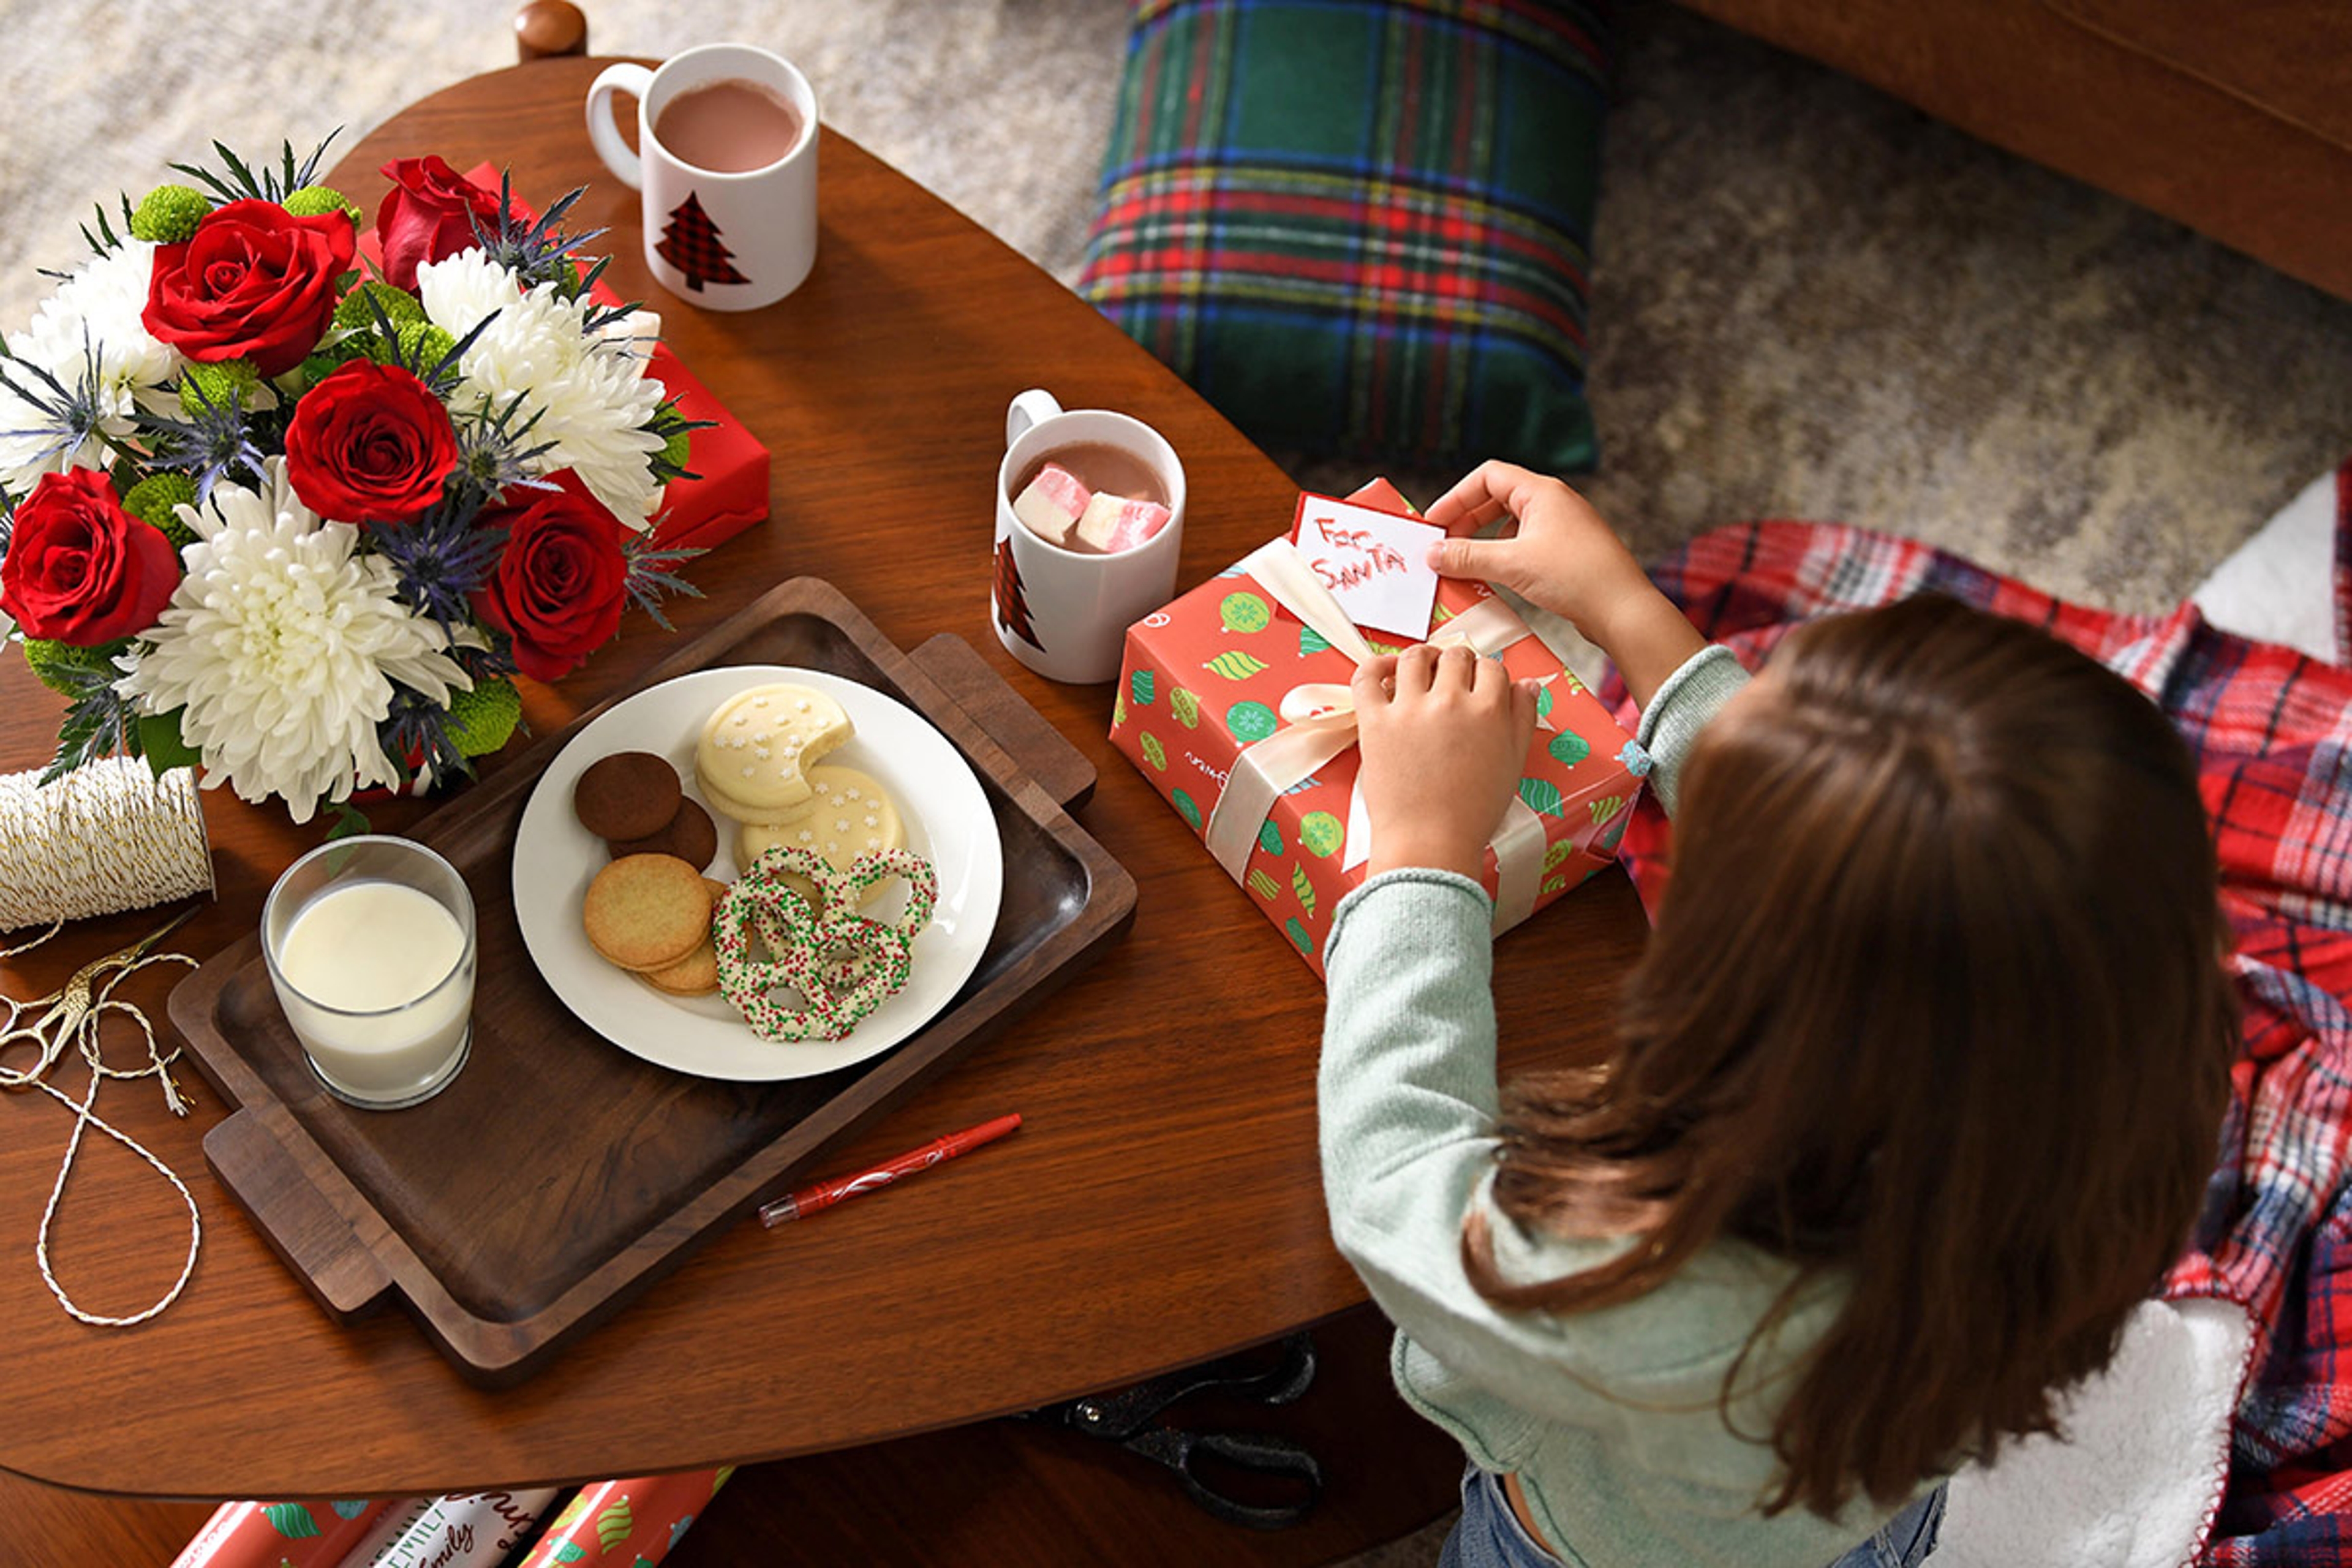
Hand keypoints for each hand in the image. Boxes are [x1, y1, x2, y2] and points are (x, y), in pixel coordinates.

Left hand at [1352, 643, 1537, 879]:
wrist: (1429, 844)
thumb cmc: (1473, 812)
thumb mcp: (1513, 764)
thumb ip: (1523, 718)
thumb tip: (1527, 683)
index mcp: (1489, 710)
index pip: (1491, 667)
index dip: (1486, 674)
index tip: (1478, 686)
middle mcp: (1450, 701)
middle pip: (1455, 657)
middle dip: (1457, 664)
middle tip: (1451, 681)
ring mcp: (1409, 709)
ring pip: (1415, 657)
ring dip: (1422, 657)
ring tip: (1423, 669)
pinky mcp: (1375, 721)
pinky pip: (1367, 677)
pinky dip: (1375, 665)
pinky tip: (1385, 670)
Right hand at [1422, 460, 1704, 708]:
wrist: (1623, 609)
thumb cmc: (1575, 577)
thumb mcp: (1512, 564)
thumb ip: (1468, 557)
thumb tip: (1433, 554)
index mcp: (1542, 492)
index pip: (1488, 476)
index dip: (1456, 497)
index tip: (1436, 523)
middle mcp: (1554, 503)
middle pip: (1497, 498)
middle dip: (1467, 520)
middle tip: (1445, 546)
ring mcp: (1563, 527)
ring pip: (1511, 523)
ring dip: (1484, 540)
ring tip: (1465, 563)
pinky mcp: (1568, 552)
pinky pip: (1526, 544)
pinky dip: (1504, 555)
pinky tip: (1495, 576)